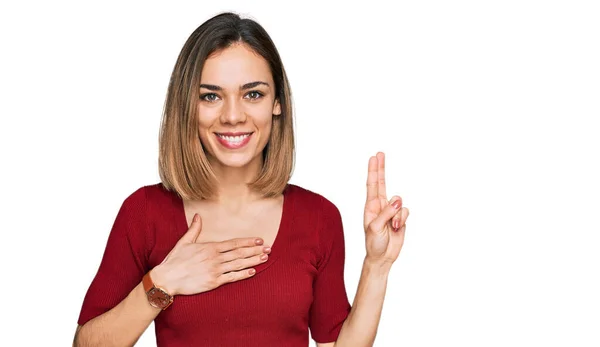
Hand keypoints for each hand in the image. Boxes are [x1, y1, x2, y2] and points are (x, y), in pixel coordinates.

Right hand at [151, 214, 270, 294]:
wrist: (167, 278)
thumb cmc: (174, 260)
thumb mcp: (184, 241)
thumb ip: (194, 229)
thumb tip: (197, 215)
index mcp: (210, 247)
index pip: (234, 243)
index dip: (248, 242)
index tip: (259, 240)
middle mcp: (215, 258)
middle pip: (239, 253)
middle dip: (255, 250)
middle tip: (269, 248)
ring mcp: (215, 270)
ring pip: (238, 264)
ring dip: (253, 261)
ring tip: (264, 258)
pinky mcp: (213, 282)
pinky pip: (232, 278)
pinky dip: (243, 274)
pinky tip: (253, 272)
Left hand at [363, 152, 409, 266]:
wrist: (383, 257)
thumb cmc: (374, 243)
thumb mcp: (375, 228)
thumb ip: (386, 212)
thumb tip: (397, 200)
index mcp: (370, 206)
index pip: (372, 184)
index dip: (373, 170)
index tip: (374, 158)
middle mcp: (380, 206)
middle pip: (382, 183)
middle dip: (381, 168)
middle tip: (380, 154)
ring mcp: (391, 211)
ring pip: (399, 202)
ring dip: (397, 214)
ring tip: (392, 226)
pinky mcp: (400, 218)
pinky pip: (406, 211)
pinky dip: (403, 219)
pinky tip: (397, 228)